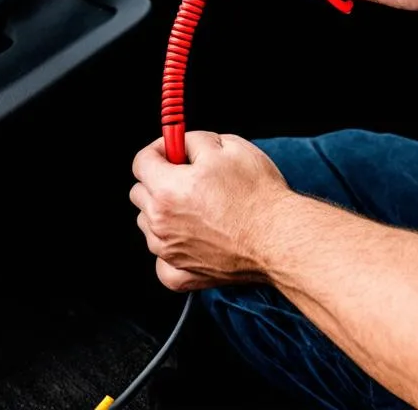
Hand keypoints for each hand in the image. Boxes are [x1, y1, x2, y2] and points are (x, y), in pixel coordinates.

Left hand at [130, 132, 291, 291]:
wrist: (278, 237)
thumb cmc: (257, 193)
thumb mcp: (228, 145)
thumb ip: (194, 141)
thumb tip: (181, 143)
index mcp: (167, 189)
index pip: (141, 162)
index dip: (159, 149)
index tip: (173, 149)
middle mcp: (160, 223)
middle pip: (139, 193)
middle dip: (158, 179)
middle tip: (188, 176)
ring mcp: (168, 253)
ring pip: (149, 224)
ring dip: (164, 212)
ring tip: (199, 206)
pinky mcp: (181, 275)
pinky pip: (161, 258)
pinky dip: (173, 246)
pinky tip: (195, 236)